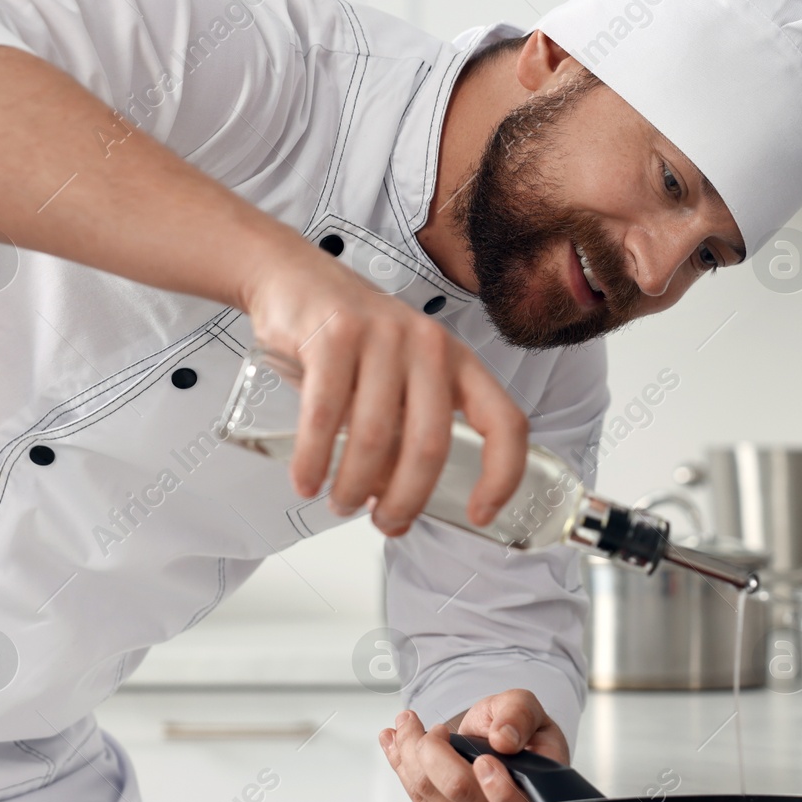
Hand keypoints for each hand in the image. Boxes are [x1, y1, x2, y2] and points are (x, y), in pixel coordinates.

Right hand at [242, 238, 528, 536]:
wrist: (295, 279)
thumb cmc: (351, 345)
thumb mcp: (394, 387)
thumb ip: (400, 442)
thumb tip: (393, 516)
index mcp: (459, 363)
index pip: (505, 421)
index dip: (503, 474)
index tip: (479, 514)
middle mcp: (429, 346)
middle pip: (432, 443)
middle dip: (406, 499)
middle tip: (384, 522)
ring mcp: (383, 336)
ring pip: (377, 435)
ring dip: (353, 485)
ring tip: (338, 503)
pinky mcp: (334, 335)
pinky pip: (326, 414)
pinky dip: (314, 459)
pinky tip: (307, 481)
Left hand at [379, 689, 568, 801]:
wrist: (499, 747)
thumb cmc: (515, 730)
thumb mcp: (526, 707)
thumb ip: (520, 715)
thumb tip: (504, 740)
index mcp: (537, 792)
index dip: (494, 782)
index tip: (483, 757)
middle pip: (458, 789)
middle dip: (431, 747)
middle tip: (431, 724)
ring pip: (429, 793)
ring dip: (407, 752)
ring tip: (407, 723)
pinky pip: (418, 801)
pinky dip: (400, 766)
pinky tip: (396, 744)